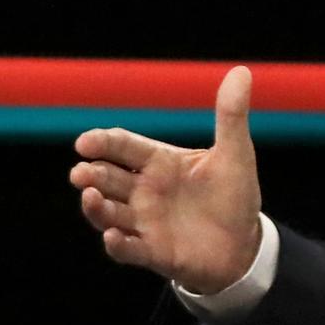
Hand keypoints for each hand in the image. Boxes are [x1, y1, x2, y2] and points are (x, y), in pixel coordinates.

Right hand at [73, 65, 263, 294]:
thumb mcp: (236, 155)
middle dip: (91, 175)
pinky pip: (128, 249)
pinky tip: (112, 237)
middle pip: (107, 178)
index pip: (123, 147)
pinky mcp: (152, 253)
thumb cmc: (234, 196)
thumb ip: (231, 116)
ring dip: (95, 207)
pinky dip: (118, 244)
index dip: (102, 143)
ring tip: (90, 197)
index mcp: (159, 163)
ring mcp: (144, 223)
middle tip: (80, 174)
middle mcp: (144, 192)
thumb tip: (241, 71)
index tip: (84, 142)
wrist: (244, 246)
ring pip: (108, 213)